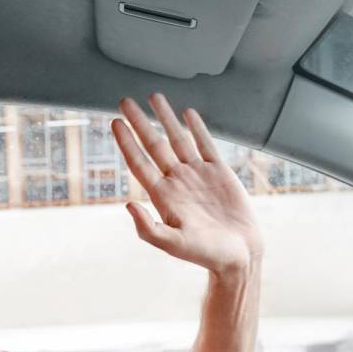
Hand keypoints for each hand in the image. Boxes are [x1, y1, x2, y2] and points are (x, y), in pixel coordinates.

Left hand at [111, 94, 263, 275]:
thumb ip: (148, 228)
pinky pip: (205, 144)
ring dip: (165, 118)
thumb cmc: (205, 254)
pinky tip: (187, 113)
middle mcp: (177, 181)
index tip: (114, 123)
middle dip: (139, 122)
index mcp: (163, 196)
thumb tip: (128, 204)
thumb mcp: (173, 244)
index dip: (126, 142)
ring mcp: (197, 175)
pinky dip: (196, 127)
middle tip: (124, 101)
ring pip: (178, 139)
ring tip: (154, 97)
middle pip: (154, 144)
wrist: (238, 254)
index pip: (139, 163)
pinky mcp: (219, 172)